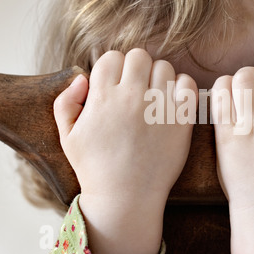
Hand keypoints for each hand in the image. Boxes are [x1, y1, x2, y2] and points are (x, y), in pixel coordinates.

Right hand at [53, 49, 197, 253]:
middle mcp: (131, 97)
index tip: (116, 84)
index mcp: (103, 97)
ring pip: (164, 67)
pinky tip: (171, 102)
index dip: (113, 68)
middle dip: (136, 68)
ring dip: (158, 77)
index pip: (112, 57)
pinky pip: (187, 84)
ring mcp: (158, 107)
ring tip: (153, 97)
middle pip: (139, 56)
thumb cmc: (95, 168)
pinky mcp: (181, 120)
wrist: (126, 196)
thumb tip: (82, 77)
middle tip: (136, 89)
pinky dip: (181, 87)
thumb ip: (65, 102)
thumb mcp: (68, 136)